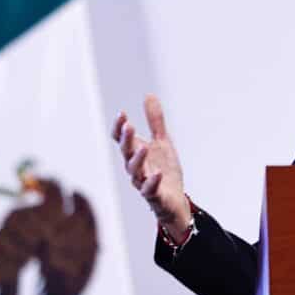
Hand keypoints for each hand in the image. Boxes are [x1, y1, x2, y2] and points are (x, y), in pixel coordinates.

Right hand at [111, 95, 188, 240]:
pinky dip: (152, 182)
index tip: (122, 114)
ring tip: (144, 148)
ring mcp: (143, 182)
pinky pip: (150, 190)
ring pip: (135, 171)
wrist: (174, 199)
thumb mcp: (162, 142)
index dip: (120, 128)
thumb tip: (149, 95)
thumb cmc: (164, 170)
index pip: (121, 139)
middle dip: (126, 140)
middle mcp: (135, 167)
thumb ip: (155, 121)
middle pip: (126, 152)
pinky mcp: (154, 196)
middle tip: (129, 126)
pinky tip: (157, 173)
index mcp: (136, 153)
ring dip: (138, 159)